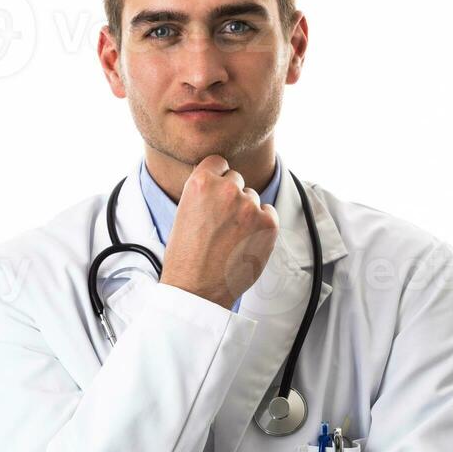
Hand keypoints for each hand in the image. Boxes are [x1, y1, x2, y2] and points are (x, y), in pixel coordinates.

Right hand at [160, 154, 279, 309]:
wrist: (196, 289)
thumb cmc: (185, 257)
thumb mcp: (183, 212)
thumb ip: (204, 193)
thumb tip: (222, 181)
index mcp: (200, 182)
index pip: (218, 162)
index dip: (217, 177)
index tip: (216, 192)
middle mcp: (226, 189)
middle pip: (236, 179)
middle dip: (231, 196)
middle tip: (222, 223)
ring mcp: (249, 206)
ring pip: (253, 198)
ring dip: (246, 212)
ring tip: (231, 237)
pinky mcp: (268, 223)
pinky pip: (269, 213)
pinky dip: (261, 225)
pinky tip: (245, 241)